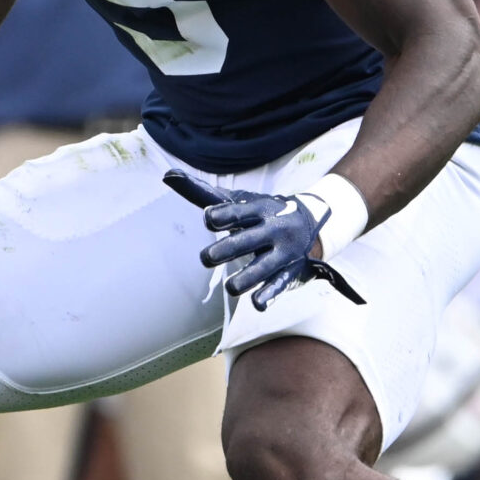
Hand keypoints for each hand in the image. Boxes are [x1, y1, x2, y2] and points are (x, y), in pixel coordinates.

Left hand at [164, 170, 365, 309]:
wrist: (313, 221)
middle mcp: (272, 229)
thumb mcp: (236, 200)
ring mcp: (282, 252)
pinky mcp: (288, 272)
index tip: (208, 218)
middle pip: (248, 240)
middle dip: (227, 249)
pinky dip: (269, 295)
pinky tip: (257, 304)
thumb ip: (201, 192)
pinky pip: (279, 285)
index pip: (238, 212)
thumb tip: (167, 175)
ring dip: (247, 278)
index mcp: (257, 209)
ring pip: (264, 267)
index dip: (222, 215)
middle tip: (206, 258)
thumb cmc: (261, 211)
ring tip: (231, 287)